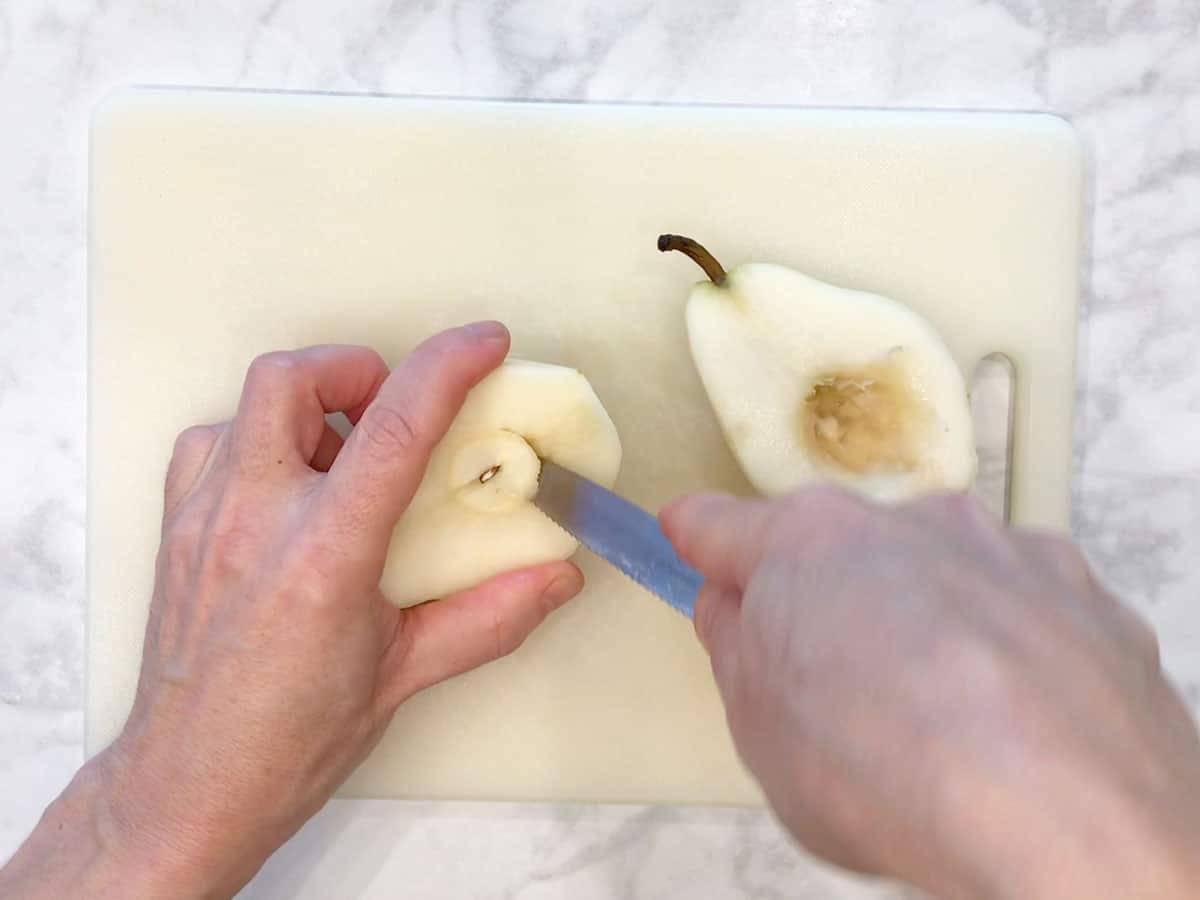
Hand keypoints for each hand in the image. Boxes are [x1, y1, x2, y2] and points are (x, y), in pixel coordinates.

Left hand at [0, 323, 582, 898]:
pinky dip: (256, 440)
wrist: (188, 787)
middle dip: (353, 367)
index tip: (484, 341)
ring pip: (244, 405)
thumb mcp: (404, 677)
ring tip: (341, 455)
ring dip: (304, 407)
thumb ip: (489, 618)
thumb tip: (559, 576)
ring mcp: (201, 519)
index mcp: (322, 556)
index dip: (446, 368)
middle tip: (392, 406)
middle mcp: (252, 520)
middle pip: (290, 380)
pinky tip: (286, 486)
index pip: (392, 429)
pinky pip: (209, 444)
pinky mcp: (174, 529)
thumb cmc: (292, 740)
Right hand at [663, 489, 1199, 899]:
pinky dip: (1003, 645)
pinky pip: (1018, 606)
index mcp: (806, 545)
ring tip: (934, 715)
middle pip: (842, 548)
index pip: (723, 525)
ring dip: (921, 618)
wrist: (1061, 813)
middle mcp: (905, 523)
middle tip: (828, 683)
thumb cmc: (893, 772)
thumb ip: (738, 647)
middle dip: (826, 597)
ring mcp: (1000, 550)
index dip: (700, 539)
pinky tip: (1007, 715)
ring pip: (936, 571)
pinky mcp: (1079, 593)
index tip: (690, 537)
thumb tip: (735, 609)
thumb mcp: (759, 727)